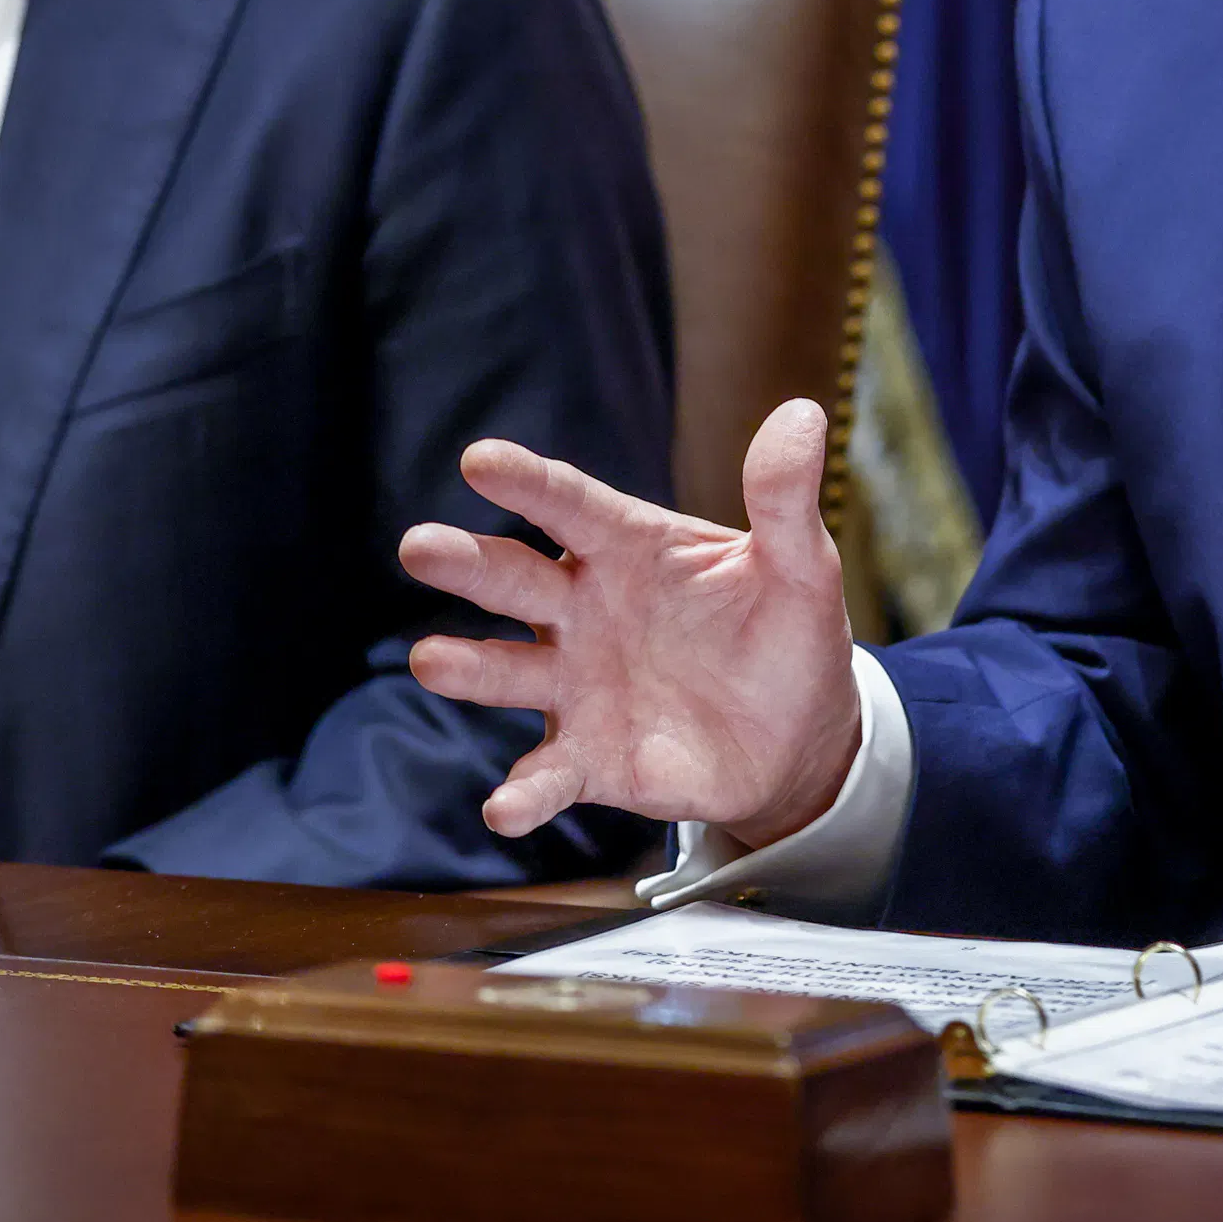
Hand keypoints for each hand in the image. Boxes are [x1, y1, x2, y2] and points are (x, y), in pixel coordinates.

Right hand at [401, 400, 863, 846]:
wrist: (799, 738)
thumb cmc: (786, 633)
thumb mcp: (800, 565)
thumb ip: (785, 498)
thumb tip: (802, 414)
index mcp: (629, 548)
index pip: (571, 505)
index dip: (528, 482)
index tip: (479, 461)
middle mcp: (584, 610)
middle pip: (515, 579)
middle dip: (467, 563)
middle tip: (420, 546)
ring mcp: (578, 685)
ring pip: (509, 672)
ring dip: (470, 666)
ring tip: (431, 660)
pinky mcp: (590, 758)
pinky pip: (548, 775)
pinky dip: (523, 793)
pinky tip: (504, 807)